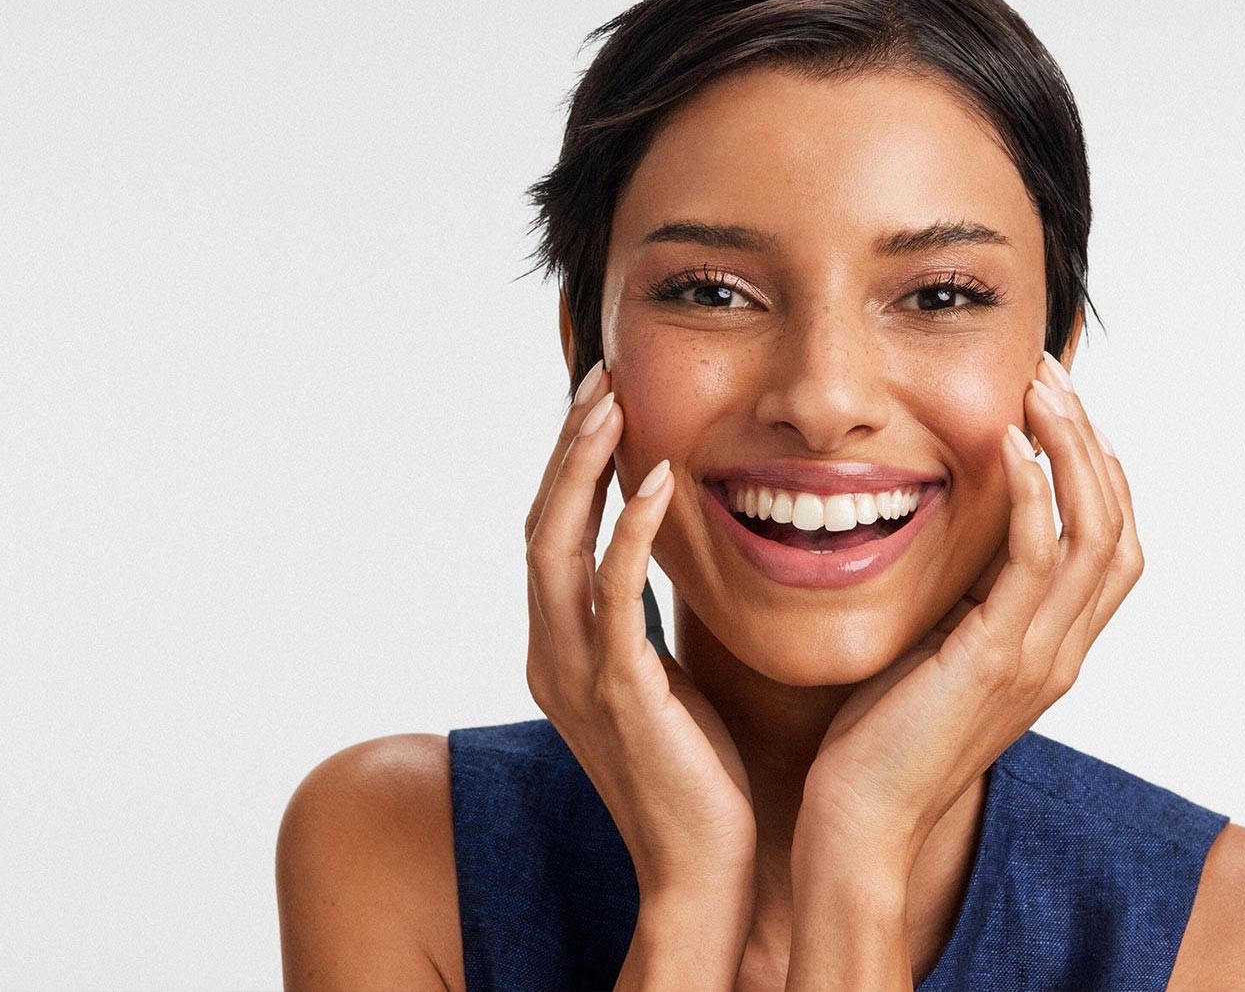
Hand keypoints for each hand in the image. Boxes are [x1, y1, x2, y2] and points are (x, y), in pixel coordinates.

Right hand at [524, 362, 757, 905]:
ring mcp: (577, 673)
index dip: (570, 463)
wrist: (703, 869)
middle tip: (600, 377)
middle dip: (568, 447)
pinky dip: (629, 531)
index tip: (601, 398)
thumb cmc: (697, 769)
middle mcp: (550, 652)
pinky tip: (657, 480)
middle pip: (539, 524)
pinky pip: (614, 595)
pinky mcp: (618, 693)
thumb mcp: (662, 674)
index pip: (551, 533)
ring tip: (612, 400)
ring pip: (556, 546)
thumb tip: (662, 553)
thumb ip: (645, 616)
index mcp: (559, 646)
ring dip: (582, 468)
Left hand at [792, 351, 1141, 875]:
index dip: (1096, 469)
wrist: (861, 821)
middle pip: (1119, 526)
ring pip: (1094, 533)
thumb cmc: (881, 734)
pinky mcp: (996, 658)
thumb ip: (963, 596)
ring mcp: (1038, 657)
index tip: (1057, 407)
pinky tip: (1006, 444)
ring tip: (1039, 387)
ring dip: (1071, 449)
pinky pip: (1034, 559)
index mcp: (1052, 647)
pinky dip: (1030, 494)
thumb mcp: (936, 648)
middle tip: (1051, 374)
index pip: (1110, 544)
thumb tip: (950, 529)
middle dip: (1092, 441)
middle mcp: (1062, 650)